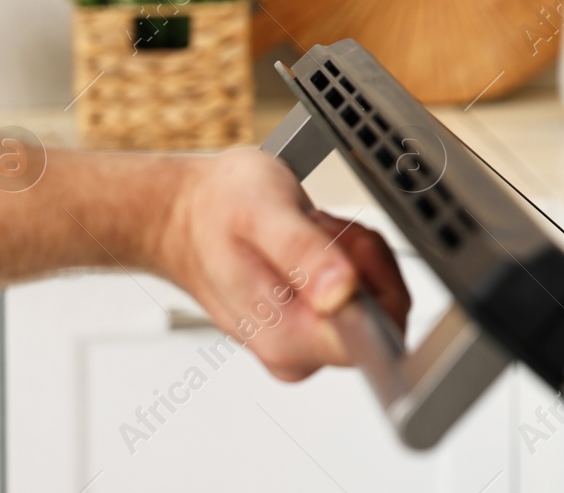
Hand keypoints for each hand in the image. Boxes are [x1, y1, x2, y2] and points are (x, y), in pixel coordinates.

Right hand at [157, 147, 410, 381]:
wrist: (181, 216)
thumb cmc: (215, 209)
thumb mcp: (263, 212)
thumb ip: (304, 253)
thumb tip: (344, 294)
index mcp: (288, 338)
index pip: (380, 335)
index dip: (380, 282)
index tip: (345, 245)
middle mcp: (295, 353)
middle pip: (382, 315)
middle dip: (364, 261)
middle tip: (320, 229)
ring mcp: (301, 343)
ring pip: (373, 302)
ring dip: (354, 256)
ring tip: (310, 231)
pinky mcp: (306, 328)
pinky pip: (357, 296)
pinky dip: (346, 260)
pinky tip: (313, 242)